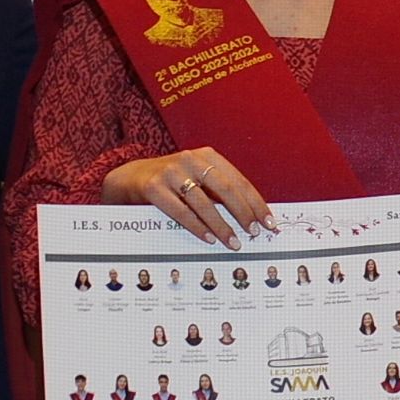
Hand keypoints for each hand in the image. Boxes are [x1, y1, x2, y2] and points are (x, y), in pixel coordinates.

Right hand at [107, 147, 272, 245]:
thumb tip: (252, 218)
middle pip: (225, 189)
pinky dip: (197, 227)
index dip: (256, 203)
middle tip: (255, 233)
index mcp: (207, 156)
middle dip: (243, 214)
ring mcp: (171, 171)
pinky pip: (180, 211)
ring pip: (203, 202)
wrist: (129, 178)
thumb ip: (219, 192)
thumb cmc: (171, 183)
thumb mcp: (196, 180)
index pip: (239, 181)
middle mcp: (191, 159)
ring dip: (221, 225)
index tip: (270, 222)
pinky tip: (209, 239)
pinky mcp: (153, 186)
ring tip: (233, 242)